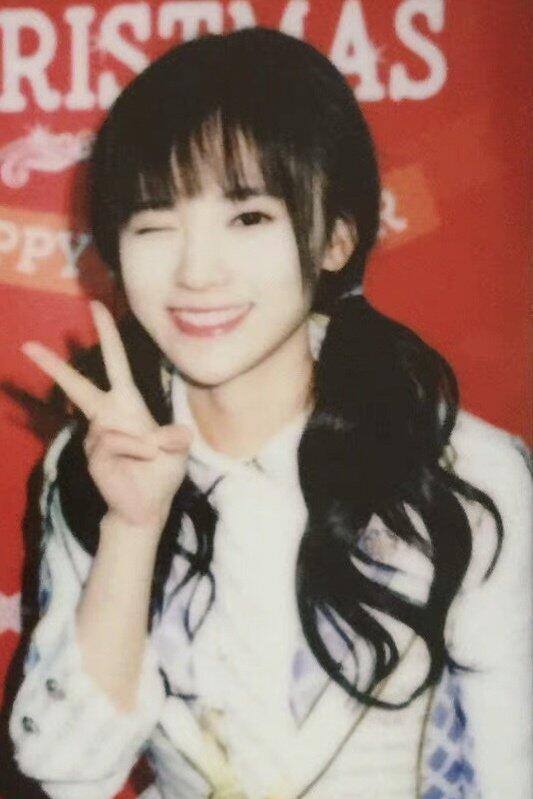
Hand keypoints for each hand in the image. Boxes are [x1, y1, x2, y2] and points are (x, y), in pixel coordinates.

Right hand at [22, 301, 191, 534]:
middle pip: (78, 387)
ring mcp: (97, 437)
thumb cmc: (161, 473)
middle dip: (54, 367)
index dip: (107, 335)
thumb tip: (171, 434)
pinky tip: (144, 459)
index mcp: (127, 405)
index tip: (96, 307)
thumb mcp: (178, 450)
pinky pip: (117, 444)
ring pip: (117, 428)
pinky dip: (137, 450)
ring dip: (143, 443)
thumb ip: (176, 438)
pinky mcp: (94, 457)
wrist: (149, 508)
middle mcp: (106, 417)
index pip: (115, 363)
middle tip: (28, 345)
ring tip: (152, 456)